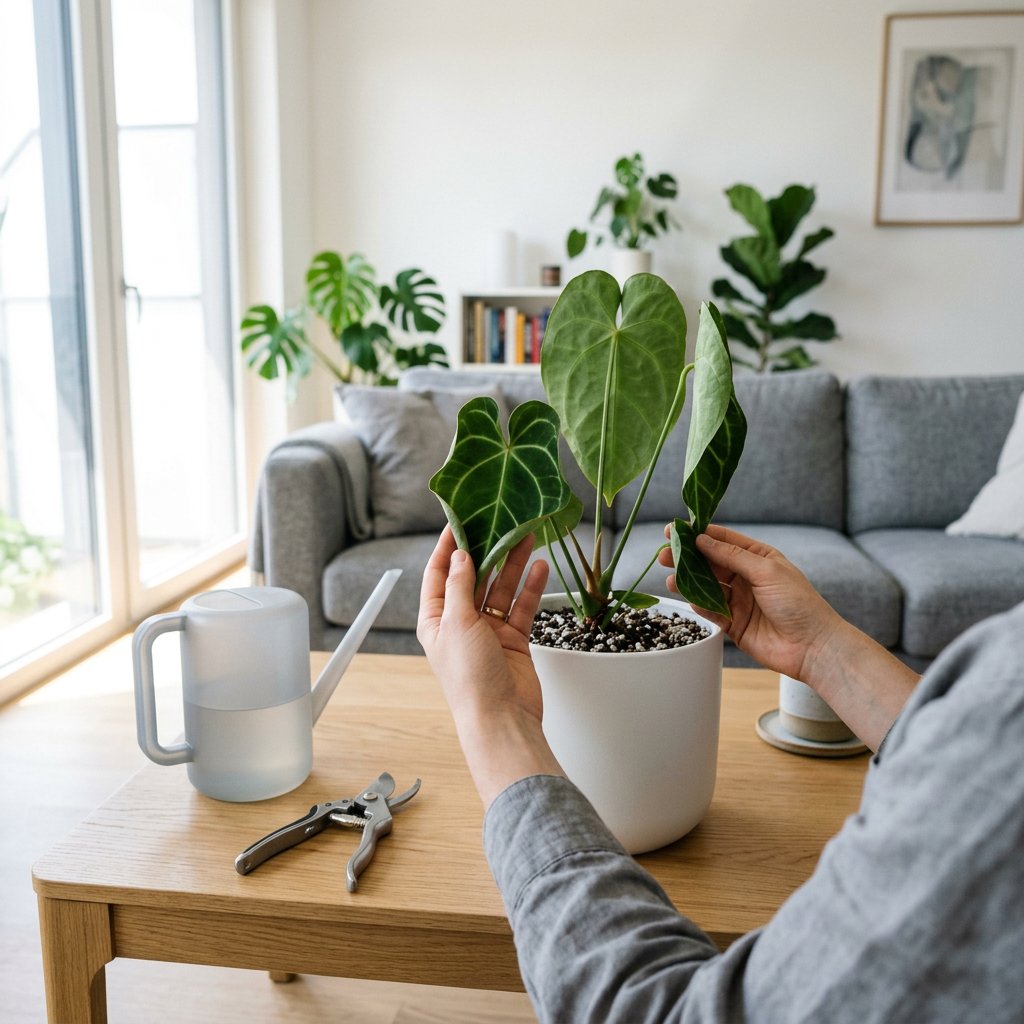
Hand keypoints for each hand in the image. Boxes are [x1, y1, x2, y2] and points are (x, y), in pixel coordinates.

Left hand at [417, 526, 563, 806]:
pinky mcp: (513, 640)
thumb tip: (460, 555)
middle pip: (473, 577)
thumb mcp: (458, 624)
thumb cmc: (470, 678)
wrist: (502, 719)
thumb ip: (460, 586)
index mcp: (436, 620)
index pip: (438, 574)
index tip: (458, 520)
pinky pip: (521, 607)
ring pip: (501, 589)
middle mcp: (461, 622)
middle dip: (487, 550)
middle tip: (501, 522)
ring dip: (513, 564)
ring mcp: (488, 631)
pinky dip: (531, 588)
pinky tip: (541, 567)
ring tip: (528, 536)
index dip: (447, 547)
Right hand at [659, 523, 843, 681]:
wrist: (812, 646)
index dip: (699, 534)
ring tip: (672, 579)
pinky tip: (687, 599)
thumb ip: (732, 556)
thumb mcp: (766, 571)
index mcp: (758, 558)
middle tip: (665, 555)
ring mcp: (739, 600)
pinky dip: (698, 605)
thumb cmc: (799, 603)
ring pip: (707, 587)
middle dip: (687, 559)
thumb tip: (703, 540)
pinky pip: (710, 610)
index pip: (723, 541)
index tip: (675, 530)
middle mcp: (747, 577)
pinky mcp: (734, 623)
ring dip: (688, 582)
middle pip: (710, 563)